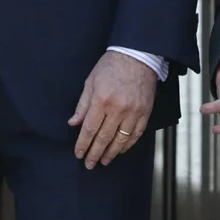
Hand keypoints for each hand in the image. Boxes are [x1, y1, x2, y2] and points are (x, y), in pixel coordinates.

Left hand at [69, 52, 157, 168]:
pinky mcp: (145, 112)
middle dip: (95, 153)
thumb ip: (82, 105)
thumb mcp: (91, 81)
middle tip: (89, 164)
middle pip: (104, 138)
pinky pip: (136, 134)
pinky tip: (121, 150)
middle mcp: (118, 108)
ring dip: (111, 153)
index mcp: (101, 100)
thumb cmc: (112, 65)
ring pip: (121, 140)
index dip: (83, 144)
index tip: (78, 154)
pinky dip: (128, 145)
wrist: (137, 55)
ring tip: (104, 161)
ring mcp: (134, 112)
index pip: (90, 129)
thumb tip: (73, 123)